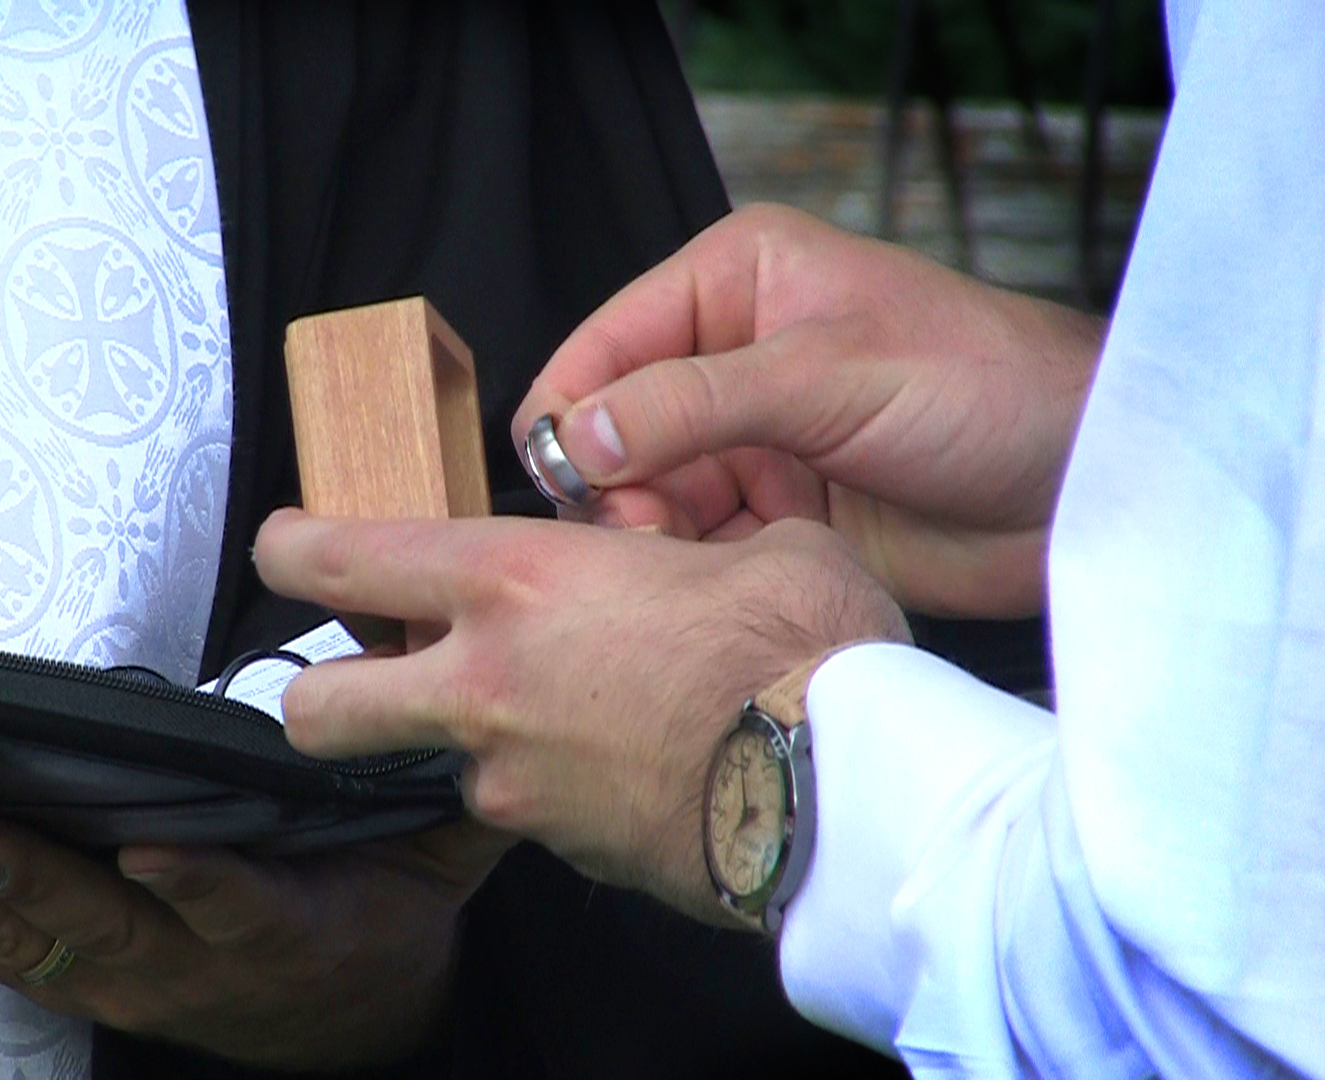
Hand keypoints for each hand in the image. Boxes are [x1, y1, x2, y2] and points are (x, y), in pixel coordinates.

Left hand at [0, 812, 510, 1069]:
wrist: (340, 1016)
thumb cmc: (372, 914)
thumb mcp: (430, 864)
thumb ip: (440, 806)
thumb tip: (465, 731)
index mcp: (282, 930)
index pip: (242, 909)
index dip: (199, 891)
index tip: (158, 858)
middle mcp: (187, 963)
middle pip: (96, 929)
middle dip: (22, 882)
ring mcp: (118, 974)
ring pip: (11, 940)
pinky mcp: (68, 973)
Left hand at [254, 508, 908, 923]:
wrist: (855, 788)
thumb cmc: (804, 646)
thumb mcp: (744, 546)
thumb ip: (670, 543)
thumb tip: (670, 549)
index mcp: (514, 584)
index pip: (339, 561)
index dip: (289, 548)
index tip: (286, 543)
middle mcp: (485, 689)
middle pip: (319, 709)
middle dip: (318, 693)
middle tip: (364, 671)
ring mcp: (515, 784)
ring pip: (441, 764)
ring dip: (478, 738)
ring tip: (574, 713)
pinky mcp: (562, 852)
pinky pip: (530, 809)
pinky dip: (557, 786)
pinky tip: (628, 765)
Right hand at [515, 204, 1105, 617]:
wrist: (1089, 485)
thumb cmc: (987, 387)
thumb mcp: (828, 375)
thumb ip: (691, 404)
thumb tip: (573, 437)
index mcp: (731, 283)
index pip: (601, 348)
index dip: (572, 415)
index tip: (574, 485)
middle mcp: (725, 359)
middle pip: (609, 434)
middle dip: (611, 490)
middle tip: (643, 539)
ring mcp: (749, 443)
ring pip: (642, 499)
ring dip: (649, 539)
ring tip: (682, 570)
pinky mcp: (774, 516)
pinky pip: (694, 548)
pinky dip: (689, 573)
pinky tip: (716, 590)